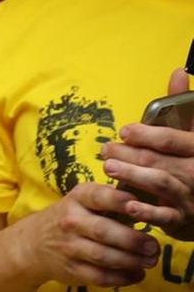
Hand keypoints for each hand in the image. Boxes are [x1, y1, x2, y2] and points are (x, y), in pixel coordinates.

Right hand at [16, 181, 156, 286]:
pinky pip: (100, 277)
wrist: (34, 243)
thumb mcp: (84, 200)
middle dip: (133, 240)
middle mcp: (70, 222)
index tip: (142, 208)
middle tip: (154, 247)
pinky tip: (137, 275)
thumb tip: (150, 207)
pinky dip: (123, 278)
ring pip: (103, 257)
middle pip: (104, 231)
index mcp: (77, 199)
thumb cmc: (73, 217)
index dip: (121, 202)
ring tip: (150, 261)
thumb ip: (113, 200)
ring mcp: (69, 247)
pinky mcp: (71, 270)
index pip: (99, 197)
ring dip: (131, 261)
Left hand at [105, 68, 193, 238]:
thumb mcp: (192, 136)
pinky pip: (164, 215)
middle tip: (106, 150)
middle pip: (159, 159)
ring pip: (160, 182)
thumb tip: (178, 72)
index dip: (147, 134)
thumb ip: (183, 107)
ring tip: (110, 167)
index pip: (173, 139)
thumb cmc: (193, 163)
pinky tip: (128, 204)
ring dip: (132, 175)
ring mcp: (189, 196)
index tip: (126, 131)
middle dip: (128, 154)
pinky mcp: (182, 218)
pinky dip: (146, 210)